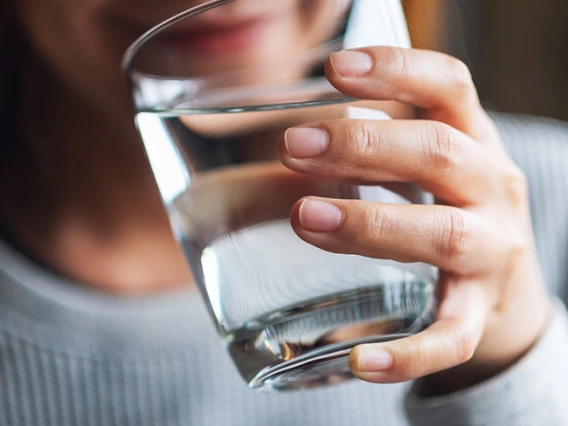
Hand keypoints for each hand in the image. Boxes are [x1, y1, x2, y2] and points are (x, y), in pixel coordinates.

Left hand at [278, 47, 551, 393]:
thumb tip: (287, 134)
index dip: (397, 69)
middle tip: (293, 146)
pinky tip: (360, 361)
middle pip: (439, 154)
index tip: (336, 67)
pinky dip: (409, 353)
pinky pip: (451, 337)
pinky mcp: (480, 314)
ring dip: (372, 224)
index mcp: (473, 142)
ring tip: (306, 218)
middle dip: (364, 146)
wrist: (505, 292)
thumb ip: (372, 145)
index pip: (449, 87)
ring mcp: (493, 252)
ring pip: (444, 235)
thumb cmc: (449, 211)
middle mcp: (492, 189)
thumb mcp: (425, 167)